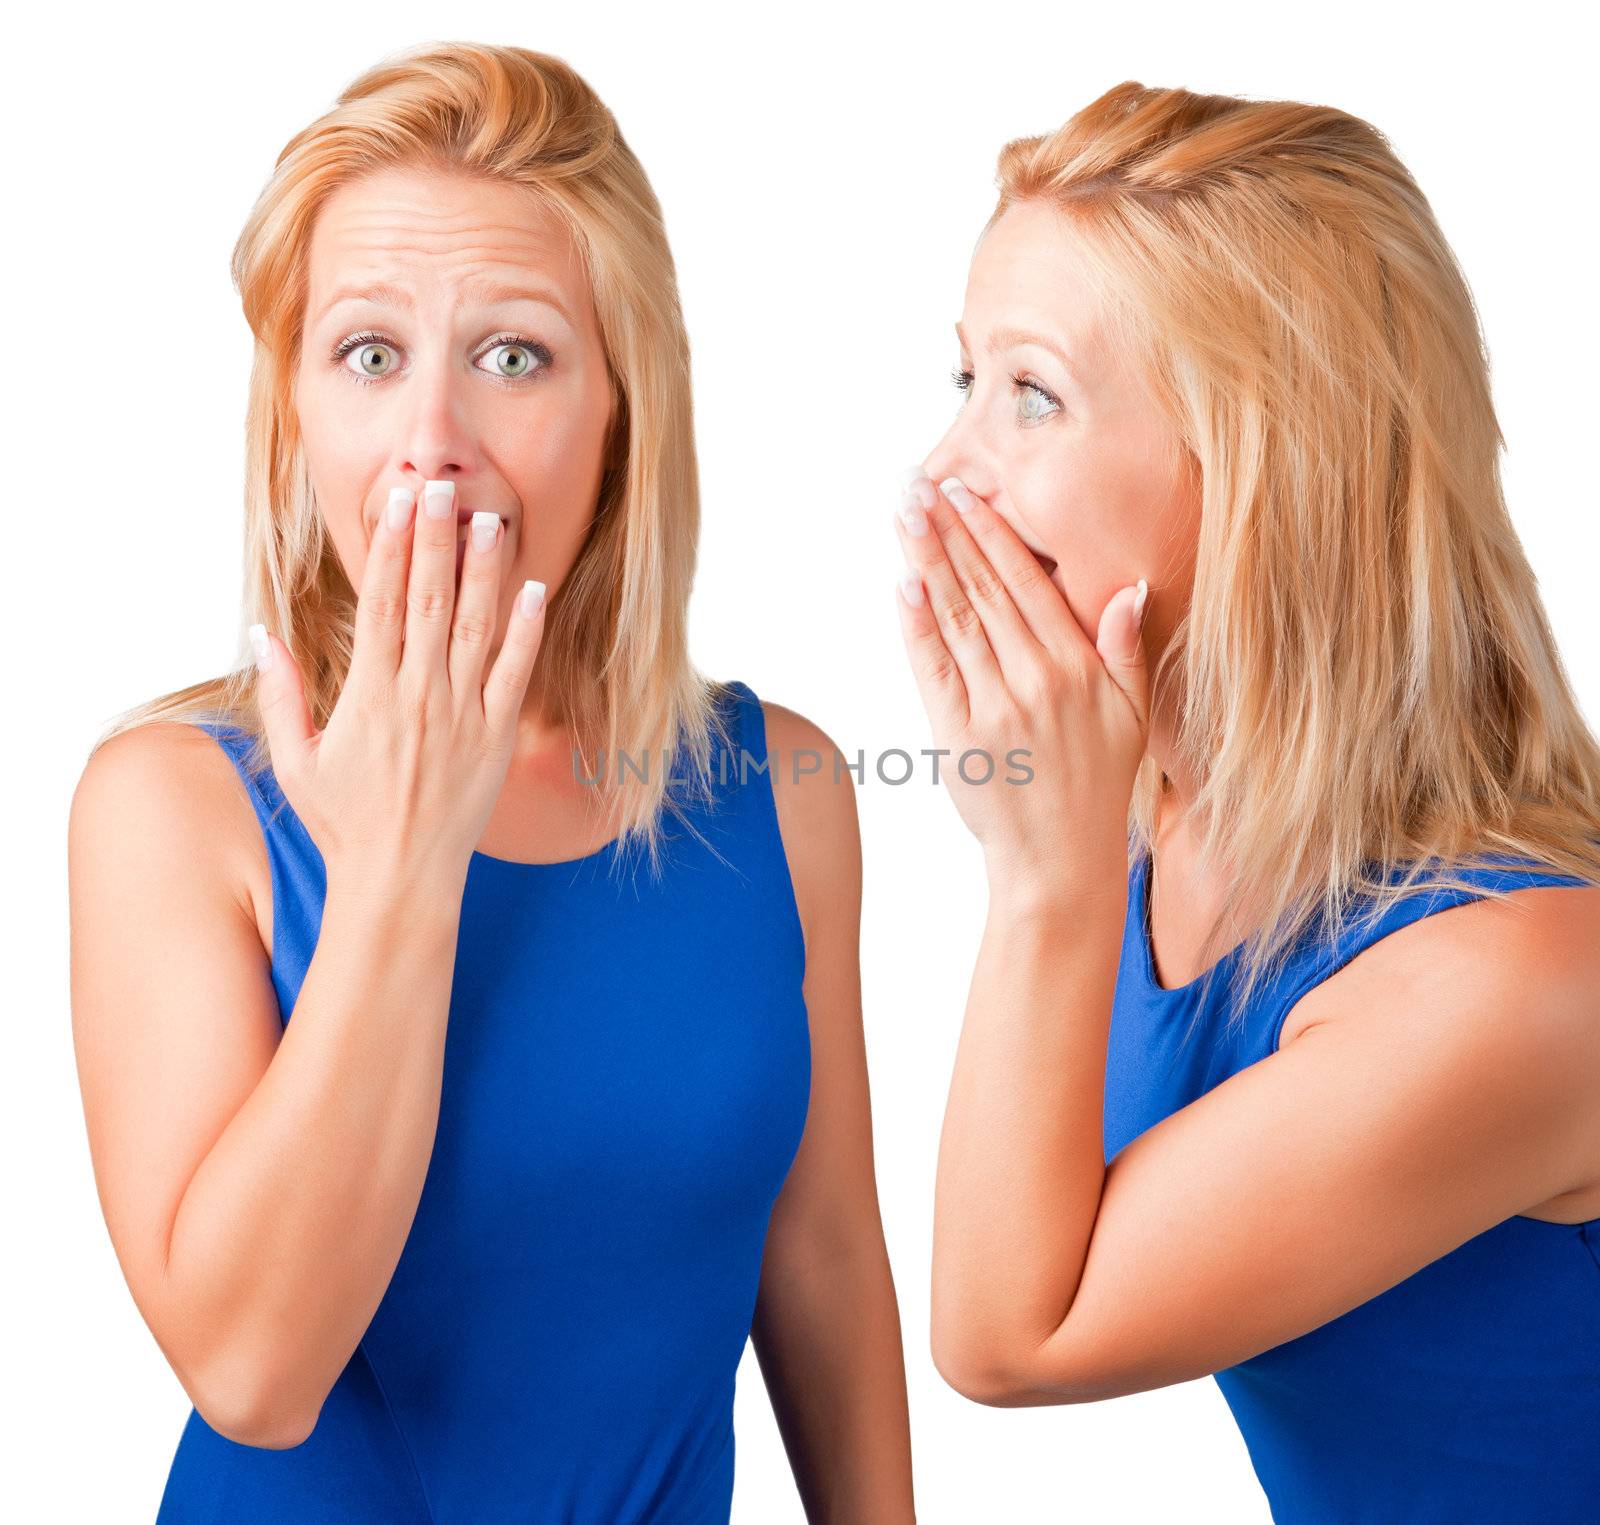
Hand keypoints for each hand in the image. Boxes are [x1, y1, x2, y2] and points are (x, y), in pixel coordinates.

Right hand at [248, 481, 547, 891]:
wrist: (400, 880)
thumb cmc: (343, 822)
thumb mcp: (295, 760)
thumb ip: (280, 693)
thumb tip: (261, 631)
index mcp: (369, 694)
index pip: (381, 604)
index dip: (389, 548)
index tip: (395, 503)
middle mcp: (419, 695)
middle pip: (428, 601)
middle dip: (435, 541)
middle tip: (441, 488)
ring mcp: (462, 715)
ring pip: (474, 627)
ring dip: (484, 572)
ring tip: (491, 521)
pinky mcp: (496, 737)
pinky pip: (514, 673)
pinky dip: (525, 631)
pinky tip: (534, 590)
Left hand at [893, 472, 1148, 893]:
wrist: (1059, 861)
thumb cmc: (1095, 785)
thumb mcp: (1131, 715)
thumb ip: (1124, 648)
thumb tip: (1127, 585)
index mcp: (1077, 667)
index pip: (1028, 584)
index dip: (994, 535)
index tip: (967, 493)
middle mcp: (1035, 679)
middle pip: (985, 589)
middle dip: (949, 532)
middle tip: (918, 485)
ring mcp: (994, 706)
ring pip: (956, 618)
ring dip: (927, 562)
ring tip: (905, 516)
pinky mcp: (958, 734)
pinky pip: (934, 667)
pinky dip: (917, 624)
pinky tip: (903, 584)